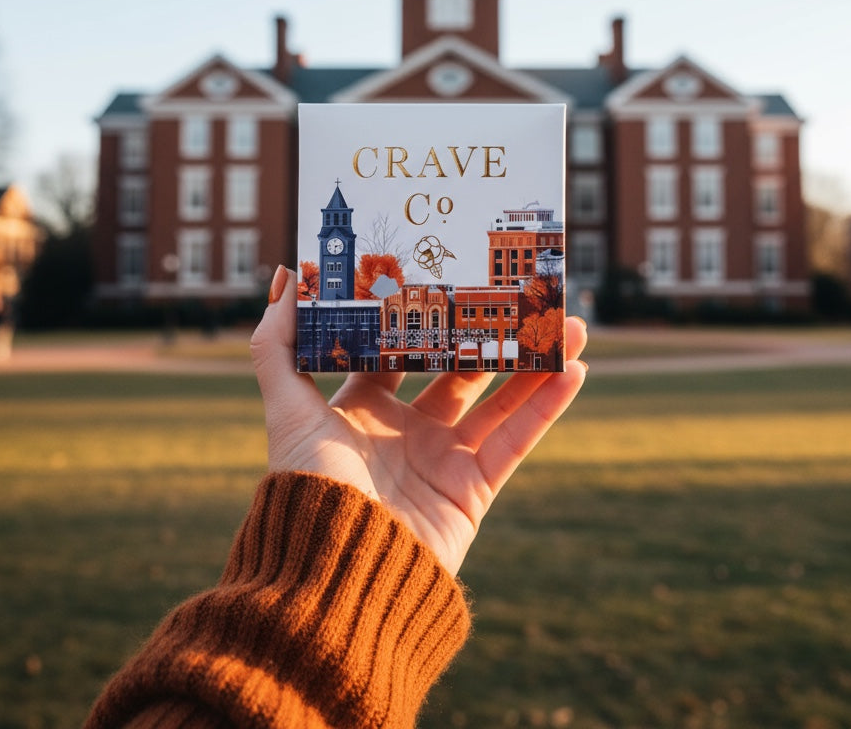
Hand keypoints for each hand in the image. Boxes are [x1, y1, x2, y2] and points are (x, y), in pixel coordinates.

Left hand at [250, 266, 587, 574]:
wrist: (337, 574)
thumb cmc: (307, 485)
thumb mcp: (286, 407)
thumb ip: (277, 344)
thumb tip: (282, 275)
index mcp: (363, 408)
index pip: (403, 350)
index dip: (429, 316)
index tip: (453, 277)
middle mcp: (406, 429)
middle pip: (460, 368)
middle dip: (493, 333)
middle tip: (522, 295)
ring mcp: (444, 459)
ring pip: (500, 398)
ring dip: (535, 361)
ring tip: (570, 323)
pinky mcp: (474, 490)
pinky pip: (517, 439)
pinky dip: (547, 405)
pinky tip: (573, 369)